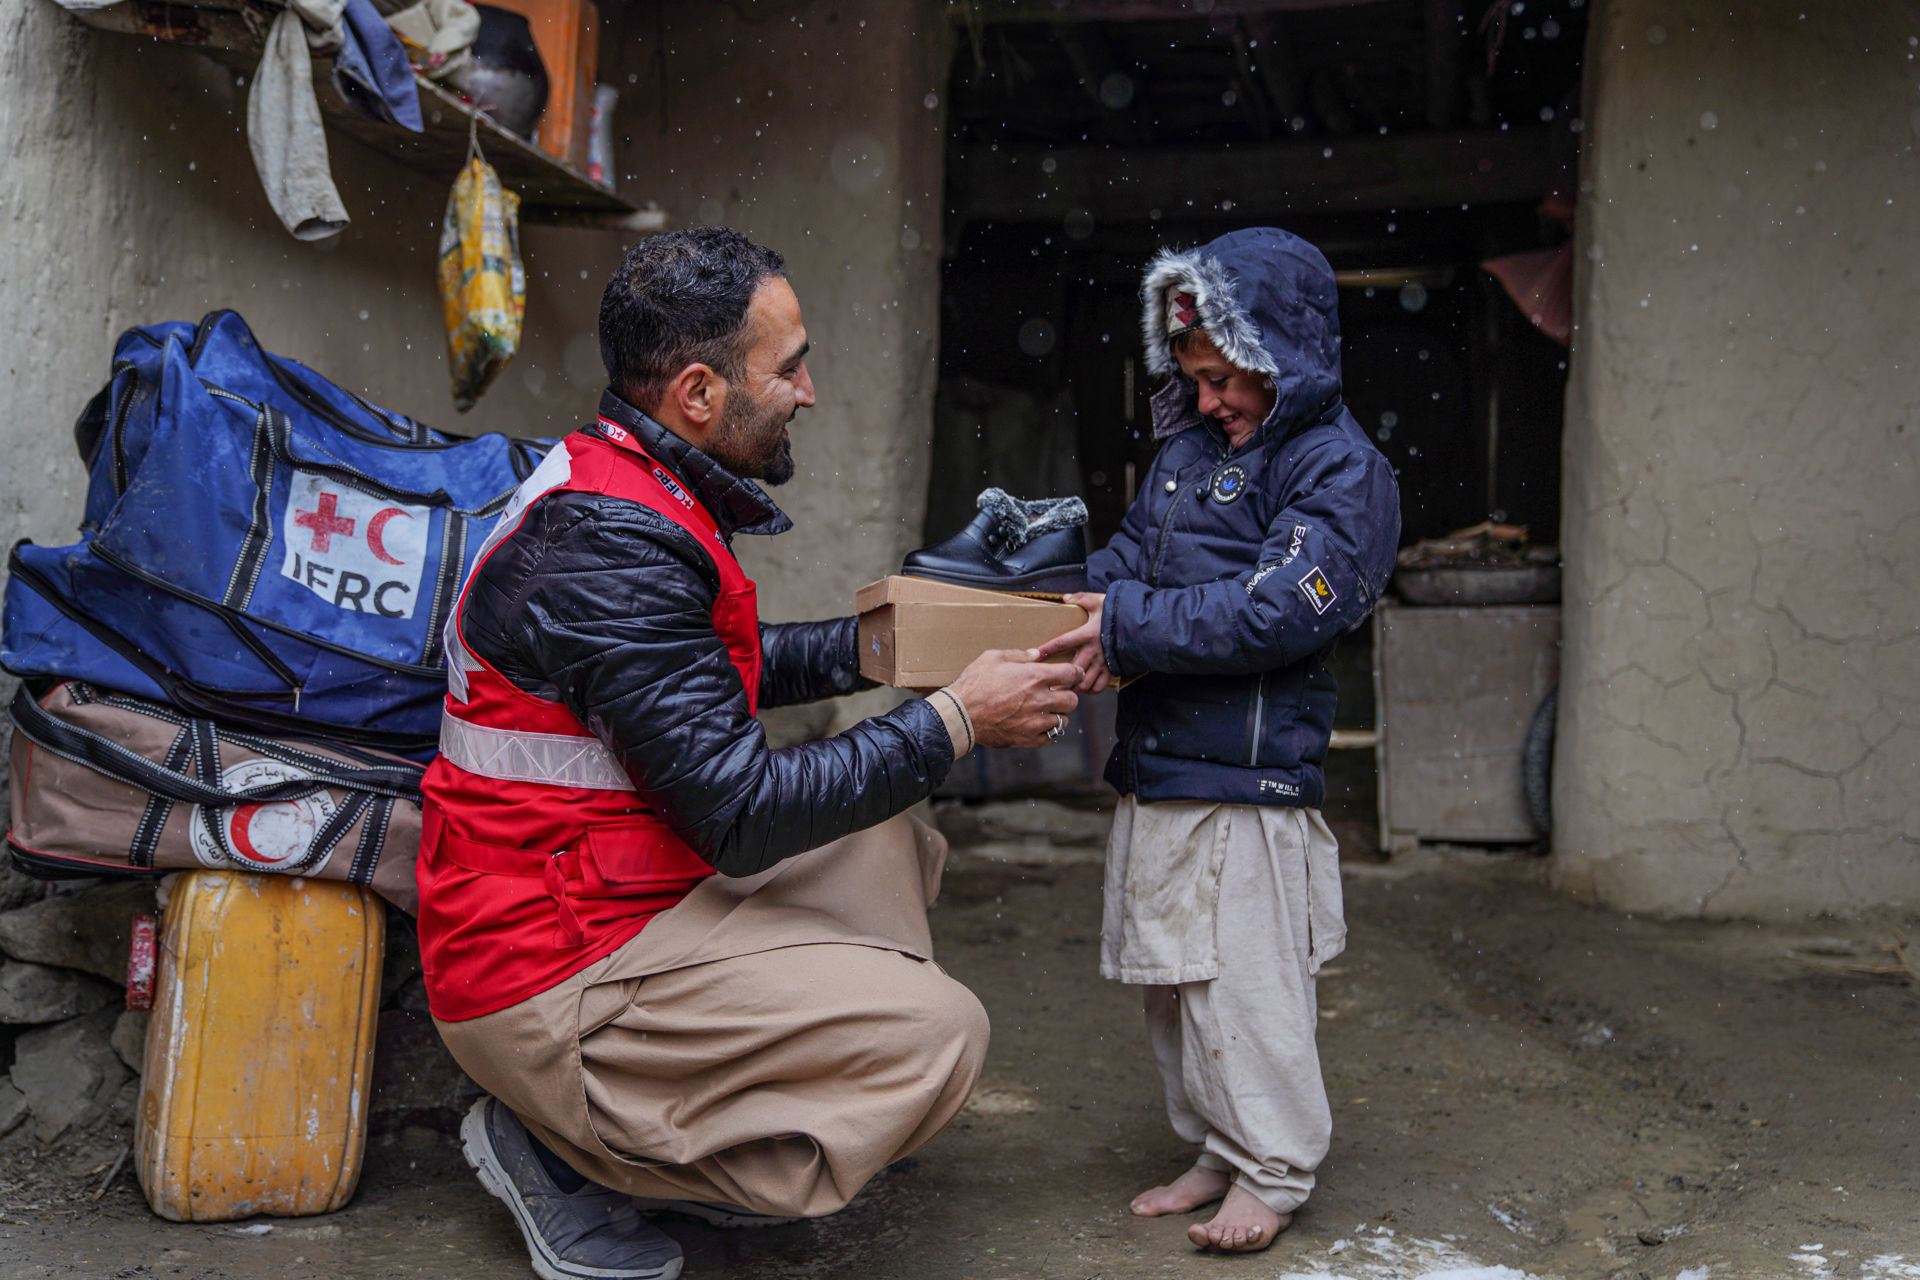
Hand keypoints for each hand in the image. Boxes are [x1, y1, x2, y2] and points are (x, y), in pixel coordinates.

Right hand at [945, 649, 1081, 748]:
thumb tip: (1036, 654)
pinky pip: (1049, 737)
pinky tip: (1036, 724)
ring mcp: (1035, 721)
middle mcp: (1039, 699)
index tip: (1073, 675)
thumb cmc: (975, 683)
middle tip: (1056, 694)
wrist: (960, 713)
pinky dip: (1046, 731)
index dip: (1075, 673)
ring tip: (1045, 711)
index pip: (1071, 674)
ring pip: (1063, 721)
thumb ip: (1019, 655)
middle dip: (1067, 696)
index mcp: (1035, 676)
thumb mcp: (994, 658)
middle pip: (1072, 700)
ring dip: (1057, 714)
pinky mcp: (1026, 738)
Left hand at [1035, 592, 1109, 693]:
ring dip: (1073, 687)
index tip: (1034, 655)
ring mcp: (1103, 662)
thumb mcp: (1099, 600)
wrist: (1142, 624)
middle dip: (1059, 680)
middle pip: (1072, 670)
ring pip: (1085, 682)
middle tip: (1047, 685)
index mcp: (1087, 634)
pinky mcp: (1112, 669)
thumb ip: (1081, 598)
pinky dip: (1090, 690)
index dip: (1047, 649)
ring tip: (1063, 689)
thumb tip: (1065, 598)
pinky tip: (1083, 688)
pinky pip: (1100, 686)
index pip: (1062, 643)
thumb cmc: (1118, 612)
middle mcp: (1094, 651)